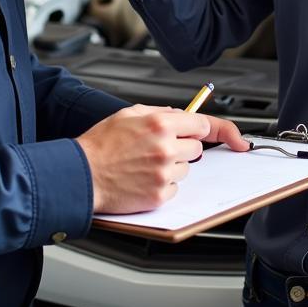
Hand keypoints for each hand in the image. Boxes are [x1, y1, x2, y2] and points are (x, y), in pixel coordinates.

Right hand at [76, 106, 249, 213]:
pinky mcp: (159, 195)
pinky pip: (175, 189)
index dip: (211, 129)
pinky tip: (142, 179)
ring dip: (172, 167)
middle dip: (183, 148)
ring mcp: (164, 172)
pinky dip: (163, 186)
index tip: (226, 135)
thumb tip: (179, 114)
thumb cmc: (100, 145)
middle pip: (196, 148)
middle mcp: (165, 147)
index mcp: (160, 123)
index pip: (202, 124)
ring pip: (186, 169)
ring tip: (144, 164)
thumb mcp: (127, 114)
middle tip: (158, 149)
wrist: (81, 174)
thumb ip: (158, 111)